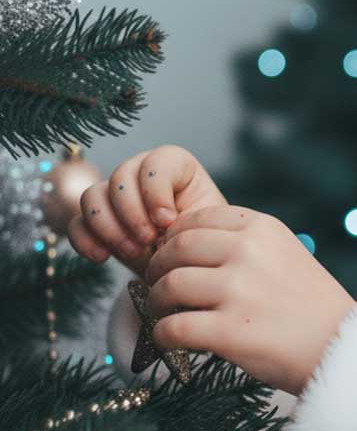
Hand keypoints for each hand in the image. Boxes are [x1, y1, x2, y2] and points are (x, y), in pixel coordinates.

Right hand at [67, 145, 227, 278]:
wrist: (189, 268)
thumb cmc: (203, 242)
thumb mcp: (206, 227)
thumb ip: (189, 218)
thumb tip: (162, 223)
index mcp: (176, 167)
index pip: (156, 162)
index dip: (156, 191)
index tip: (168, 221)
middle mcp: (141, 174)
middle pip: (120, 177)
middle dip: (132, 213)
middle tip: (148, 240)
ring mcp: (115, 196)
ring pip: (92, 196)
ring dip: (109, 227)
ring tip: (133, 252)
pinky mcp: (97, 222)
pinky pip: (76, 223)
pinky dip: (85, 240)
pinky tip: (102, 257)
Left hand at [142, 204, 356, 395]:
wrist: (343, 347)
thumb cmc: (313, 306)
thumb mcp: (287, 254)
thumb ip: (246, 244)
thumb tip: (185, 246)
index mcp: (263, 228)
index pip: (198, 219)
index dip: (175, 238)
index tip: (172, 255)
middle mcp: (248, 252)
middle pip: (176, 249)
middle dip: (158, 267)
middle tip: (157, 285)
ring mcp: (238, 291)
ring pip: (169, 286)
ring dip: (157, 302)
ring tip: (165, 312)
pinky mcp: (229, 331)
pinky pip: (172, 328)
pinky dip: (162, 335)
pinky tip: (170, 340)